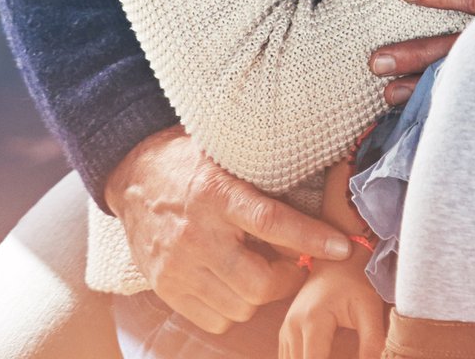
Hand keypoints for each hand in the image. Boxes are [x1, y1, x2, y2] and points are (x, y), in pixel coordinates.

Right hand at [105, 127, 352, 332]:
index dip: (310, 238)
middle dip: (286, 278)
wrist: (132, 175)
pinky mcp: (166, 287)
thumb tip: (314, 191)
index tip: (342, 247)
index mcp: (215, 192)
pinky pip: (215, 319)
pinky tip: (233, 282)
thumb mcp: (224, 155)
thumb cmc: (188, 162)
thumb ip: (261, 177)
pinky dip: (232, 308)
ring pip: (240, 306)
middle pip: (258, 281)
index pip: (271, 221)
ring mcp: (178, 265)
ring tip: (261, 269)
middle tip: (293, 263)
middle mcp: (196, 233)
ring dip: (260, 295)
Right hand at [279, 255, 386, 358]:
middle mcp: (292, 327)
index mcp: (312, 322)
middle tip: (343, 357)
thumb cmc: (357, 279)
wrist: (340, 255)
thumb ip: (373, 345)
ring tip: (336, 355)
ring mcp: (286, 330)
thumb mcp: (370, 310)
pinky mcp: (286, 332)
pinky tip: (323, 357)